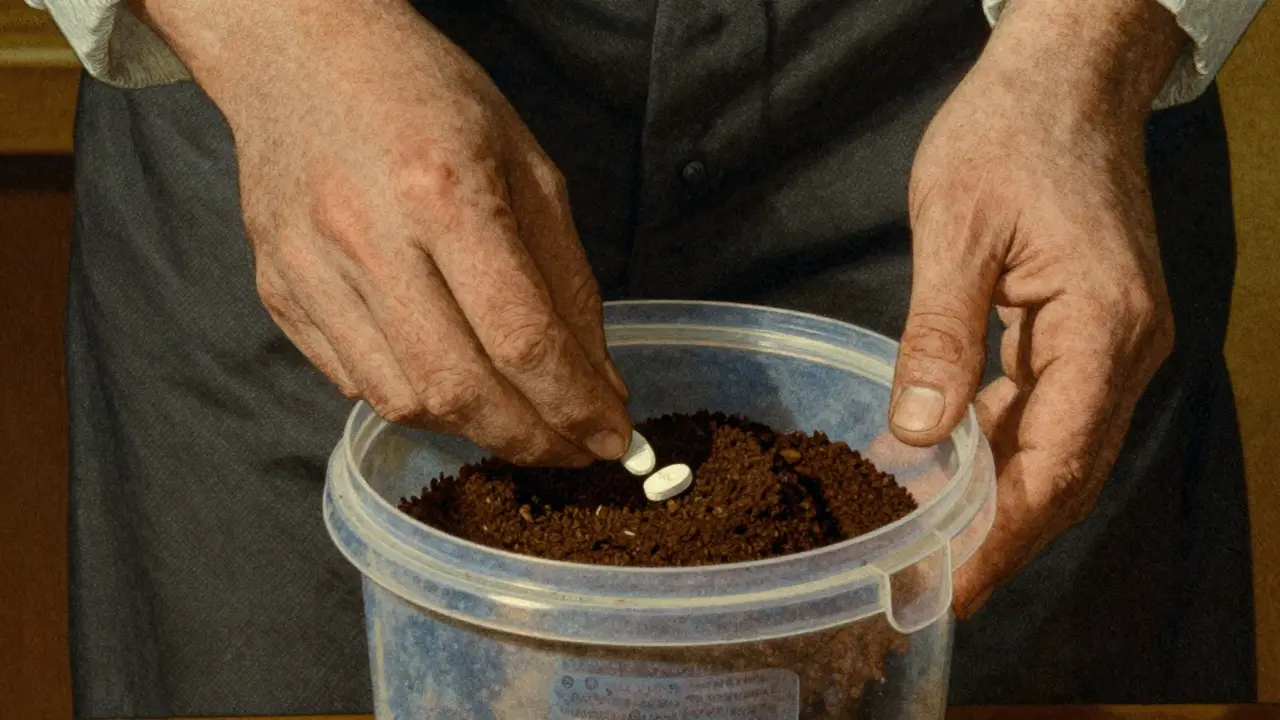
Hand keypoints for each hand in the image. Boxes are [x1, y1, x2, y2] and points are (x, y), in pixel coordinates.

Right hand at [133, 0, 631, 465]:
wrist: (299, 51)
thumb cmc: (426, 96)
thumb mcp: (526, 165)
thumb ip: (565, 279)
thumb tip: (596, 381)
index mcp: (444, 193)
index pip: (522, 338)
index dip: (576, 405)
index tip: (612, 437)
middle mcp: (368, 239)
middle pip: (459, 388)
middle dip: (529, 440)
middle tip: (572, 451)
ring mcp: (310, 271)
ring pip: (401, 401)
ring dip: (472, 428)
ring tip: (516, 416)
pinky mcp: (278, 291)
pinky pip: (352, 382)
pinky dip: (414, 400)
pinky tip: (450, 380)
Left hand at [887, 0, 1182, 615]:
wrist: (1067, 78)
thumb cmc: (1011, 134)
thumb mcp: (956, 231)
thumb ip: (938, 336)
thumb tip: (915, 436)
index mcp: (1103, 327)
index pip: (1055, 465)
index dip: (1002, 538)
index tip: (948, 587)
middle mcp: (1125, 347)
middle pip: (1065, 475)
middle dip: (1001, 539)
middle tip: (931, 591)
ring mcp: (1113, 342)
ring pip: (1058, 449)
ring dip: (998, 500)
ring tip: (930, 547)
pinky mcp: (1090, 330)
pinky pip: (1048, 409)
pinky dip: (1000, 447)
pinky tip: (949, 470)